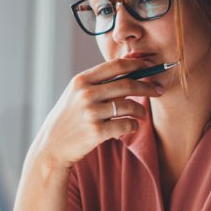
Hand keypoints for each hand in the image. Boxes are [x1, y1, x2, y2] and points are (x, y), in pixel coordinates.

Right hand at [34, 59, 163, 168]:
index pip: (115, 66)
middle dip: (147, 86)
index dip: (137, 63)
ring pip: (129, 106)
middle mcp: (86, 94)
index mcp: (81, 80)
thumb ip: (98, 82)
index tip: (151, 65)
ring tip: (142, 115)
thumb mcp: (76, 94)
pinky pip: (126, 125)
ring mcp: (91, 113)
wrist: (52, 146)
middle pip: (127, 84)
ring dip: (141, 110)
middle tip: (158, 90)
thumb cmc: (69, 118)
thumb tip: (129, 67)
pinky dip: (133, 126)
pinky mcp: (96, 132)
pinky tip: (131, 126)